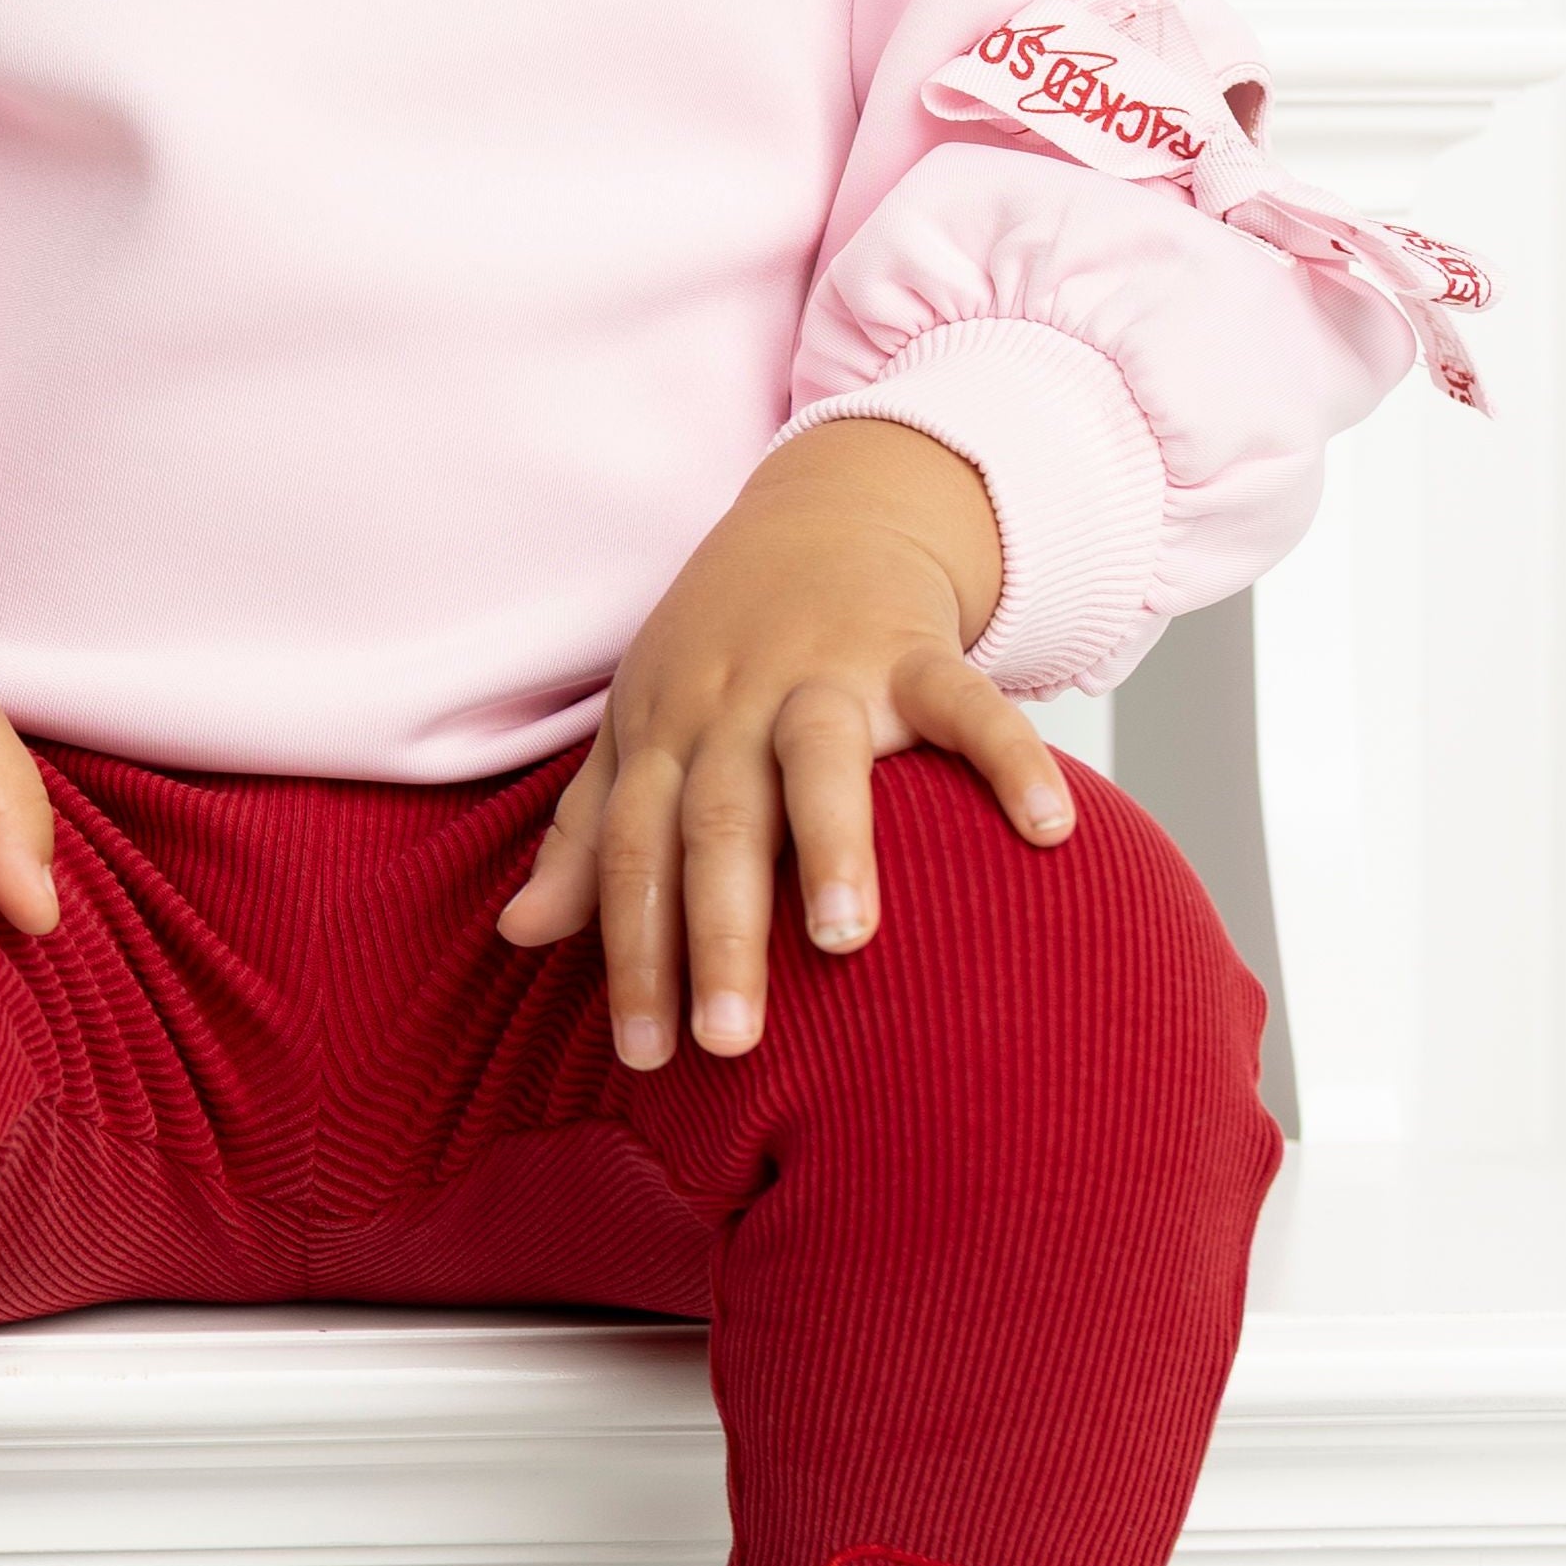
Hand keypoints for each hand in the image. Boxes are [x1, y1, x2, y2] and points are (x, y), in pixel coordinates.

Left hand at [496, 420, 1071, 1065]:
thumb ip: (586, 833)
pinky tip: (1047, 829)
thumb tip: (519, 935)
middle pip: (718, 821)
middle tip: (728, 1041)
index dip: (633, 953)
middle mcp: (737, 701)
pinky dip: (1011, 758)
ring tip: (843, 940)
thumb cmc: (722, 648)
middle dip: (717, 932)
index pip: (633, 850)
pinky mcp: (918, 648)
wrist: (824, 507)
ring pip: (822, 756)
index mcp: (666, 732)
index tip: (646, 1058)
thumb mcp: (644, 726)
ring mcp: (831, 670)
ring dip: (830, 843)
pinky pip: (968, 701)